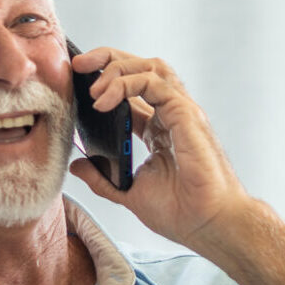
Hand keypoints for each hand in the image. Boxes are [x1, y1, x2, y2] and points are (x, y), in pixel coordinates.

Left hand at [67, 47, 250, 250]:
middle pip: (141, 69)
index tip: (79, 82)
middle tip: (80, 65)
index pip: (133, 91)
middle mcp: (171, 116)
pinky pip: (153, 83)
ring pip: (150, 68)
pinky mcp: (186, 114)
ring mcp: (181, 112)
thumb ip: (103, 179)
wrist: (206, 224)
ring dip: (117, 66)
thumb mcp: (128, 193)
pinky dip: (125, 85)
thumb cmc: (181, 213)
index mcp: (159, 131)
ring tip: (92, 82)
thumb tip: (77, 165)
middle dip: (108, 59)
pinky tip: (105, 101)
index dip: (106, 81)